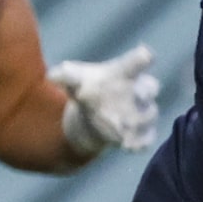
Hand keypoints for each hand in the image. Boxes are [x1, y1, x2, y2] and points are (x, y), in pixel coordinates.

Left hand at [53, 44, 160, 158]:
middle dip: (145, 91)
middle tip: (137, 95)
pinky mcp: (143, 133)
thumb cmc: (87, 90)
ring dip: (139, 120)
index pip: (138, 61)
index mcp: (126, 73)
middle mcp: (140, 91)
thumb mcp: (74, 81)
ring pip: (149, 114)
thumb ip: (66, 76)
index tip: (146, 55)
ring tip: (121, 128)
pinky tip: (127, 146)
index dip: (143, 58)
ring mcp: (144, 112)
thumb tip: (51, 76)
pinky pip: (147, 138)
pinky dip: (140, 142)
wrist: (91, 119)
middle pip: (151, 87)